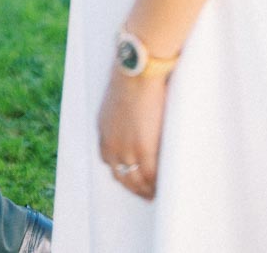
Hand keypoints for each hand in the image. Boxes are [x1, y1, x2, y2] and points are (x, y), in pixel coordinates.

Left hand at [97, 69, 167, 201]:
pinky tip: (163, 187)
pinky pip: (151, 177)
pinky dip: (157, 186)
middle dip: (134, 187)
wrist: (136, 72)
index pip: (109, 162)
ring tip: (156, 193)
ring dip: (146, 190)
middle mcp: (111, 145)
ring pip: (136, 181)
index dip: (122, 172)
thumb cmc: (130, 77)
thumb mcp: (115, 99)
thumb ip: (120, 115)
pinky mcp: (144, 150)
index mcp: (103, 132)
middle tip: (146, 192)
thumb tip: (132, 114)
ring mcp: (127, 150)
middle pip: (121, 176)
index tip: (132, 176)